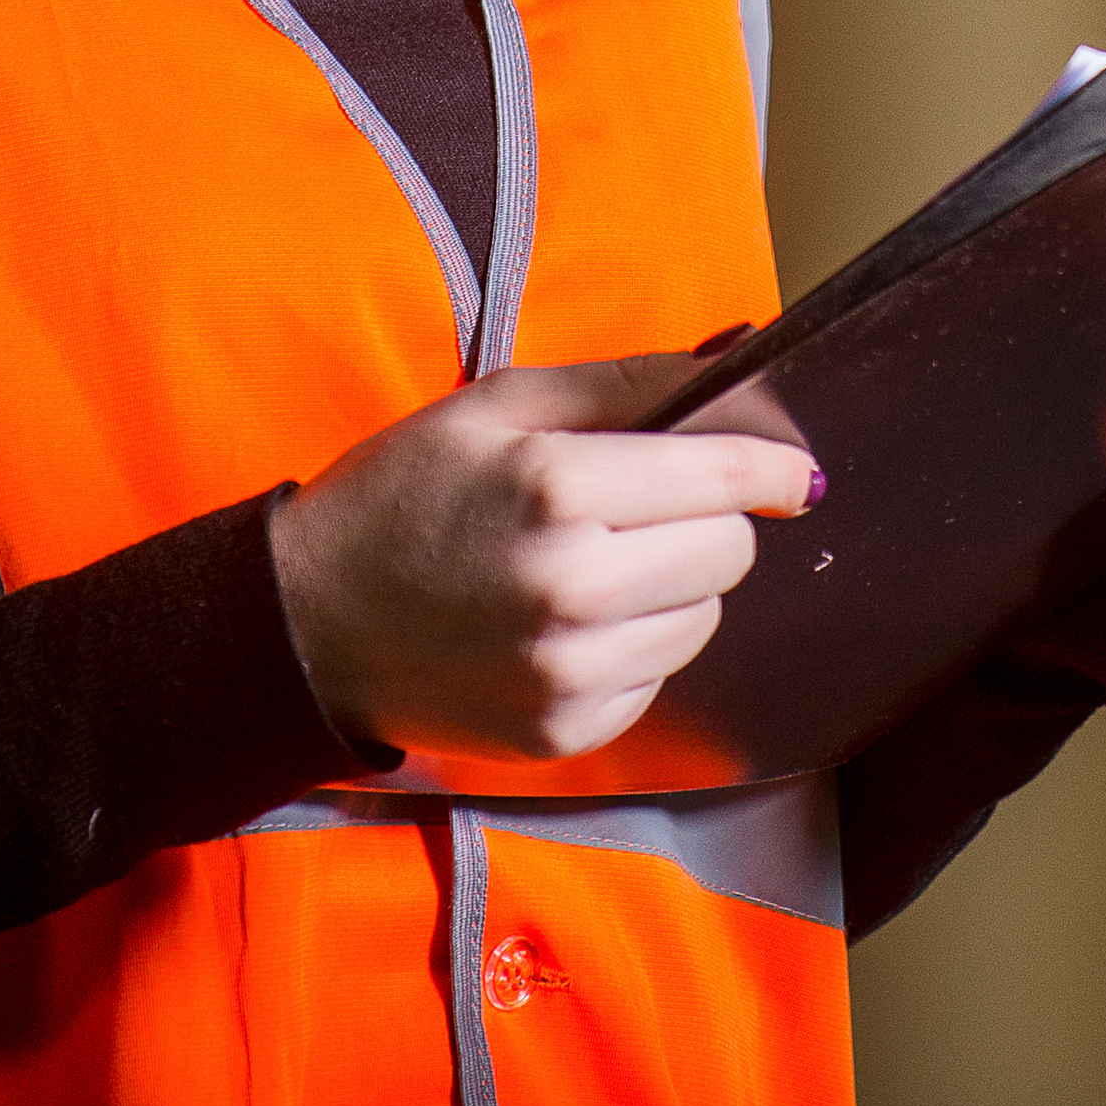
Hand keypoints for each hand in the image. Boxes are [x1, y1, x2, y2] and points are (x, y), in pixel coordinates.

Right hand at [271, 355, 818, 760]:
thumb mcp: (501, 404)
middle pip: (730, 552)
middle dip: (706, 520)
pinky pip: (658, 677)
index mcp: (559, 489)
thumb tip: (736, 372)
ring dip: (674, 586)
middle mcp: (575, 589)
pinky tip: (568, 623)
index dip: (773, 468)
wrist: (310, 622)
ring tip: (596, 566)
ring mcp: (572, 673)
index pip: (725, 480)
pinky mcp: (568, 733)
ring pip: (704, 619)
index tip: (795, 470)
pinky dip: (634, 646)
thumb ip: (624, 386)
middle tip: (644, 508)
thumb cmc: (404, 494)